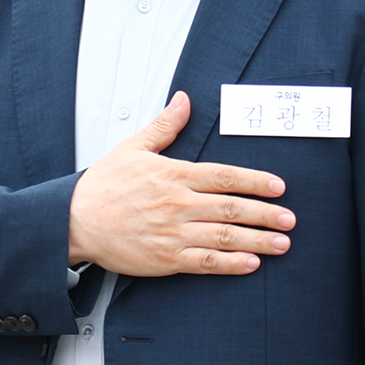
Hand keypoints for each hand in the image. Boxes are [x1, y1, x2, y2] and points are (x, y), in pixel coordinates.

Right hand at [67, 91, 292, 276]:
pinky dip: (230, 264)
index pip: (225, 176)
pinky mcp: (165, 258)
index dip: (256, 182)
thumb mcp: (133, 148)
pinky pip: (204, 262)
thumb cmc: (103, 186)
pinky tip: (251, 264)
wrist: (74, 220)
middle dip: (266, 214)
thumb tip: (183, 100)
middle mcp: (178, 204)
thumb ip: (164, 126)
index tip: (278, 186)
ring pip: (224, 237)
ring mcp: (173, 233)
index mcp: (173, 175)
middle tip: (290, 219)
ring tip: (282, 243)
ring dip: (257, 241)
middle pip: (232, 208)